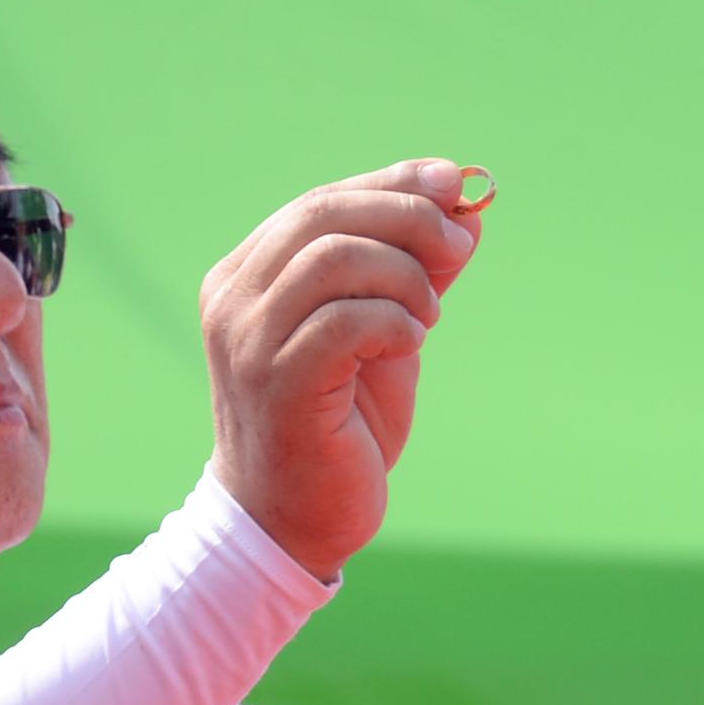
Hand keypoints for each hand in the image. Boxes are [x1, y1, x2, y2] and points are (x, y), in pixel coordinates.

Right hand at [203, 158, 484, 581]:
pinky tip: (411, 343)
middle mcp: (235, 299)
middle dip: (406, 216)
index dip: (391, 183)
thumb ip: (413, 276)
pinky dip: (395, 321)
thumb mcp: (385, 337)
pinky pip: (345, 321)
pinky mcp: (277, 382)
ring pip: (334, 258)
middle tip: (460, 244)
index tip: (451, 181)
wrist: (290, 523)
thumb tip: (468, 215)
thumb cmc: (338, 429)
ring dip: (404, 276)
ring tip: (428, 318)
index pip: (320, 202)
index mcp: (248, 277)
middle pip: (323, 216)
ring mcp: (248, 340)